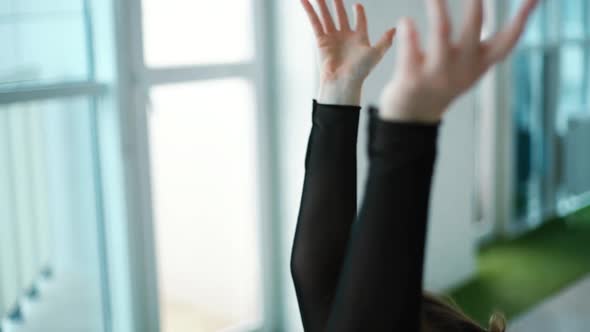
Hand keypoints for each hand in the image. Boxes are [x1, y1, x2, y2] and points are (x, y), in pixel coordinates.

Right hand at [301, 0, 395, 104]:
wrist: (343, 81)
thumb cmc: (360, 70)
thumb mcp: (376, 53)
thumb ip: (385, 40)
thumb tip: (395, 29)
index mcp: (359, 38)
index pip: (359, 21)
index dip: (359, 13)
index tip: (357, 5)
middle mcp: (345, 37)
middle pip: (341, 15)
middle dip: (337, 4)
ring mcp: (332, 38)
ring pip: (326, 16)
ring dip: (321, 4)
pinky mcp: (321, 40)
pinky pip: (315, 22)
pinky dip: (309, 11)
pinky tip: (305, 0)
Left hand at [379, 0, 538, 122]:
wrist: (413, 116)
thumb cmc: (442, 81)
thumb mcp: (470, 66)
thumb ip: (484, 45)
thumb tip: (487, 7)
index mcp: (480, 63)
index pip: (508, 40)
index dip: (523, 17)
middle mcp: (461, 67)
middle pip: (473, 27)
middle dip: (475, 3)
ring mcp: (436, 73)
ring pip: (441, 32)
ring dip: (438, 7)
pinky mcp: (412, 78)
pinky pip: (410, 49)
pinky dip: (408, 31)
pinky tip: (405, 21)